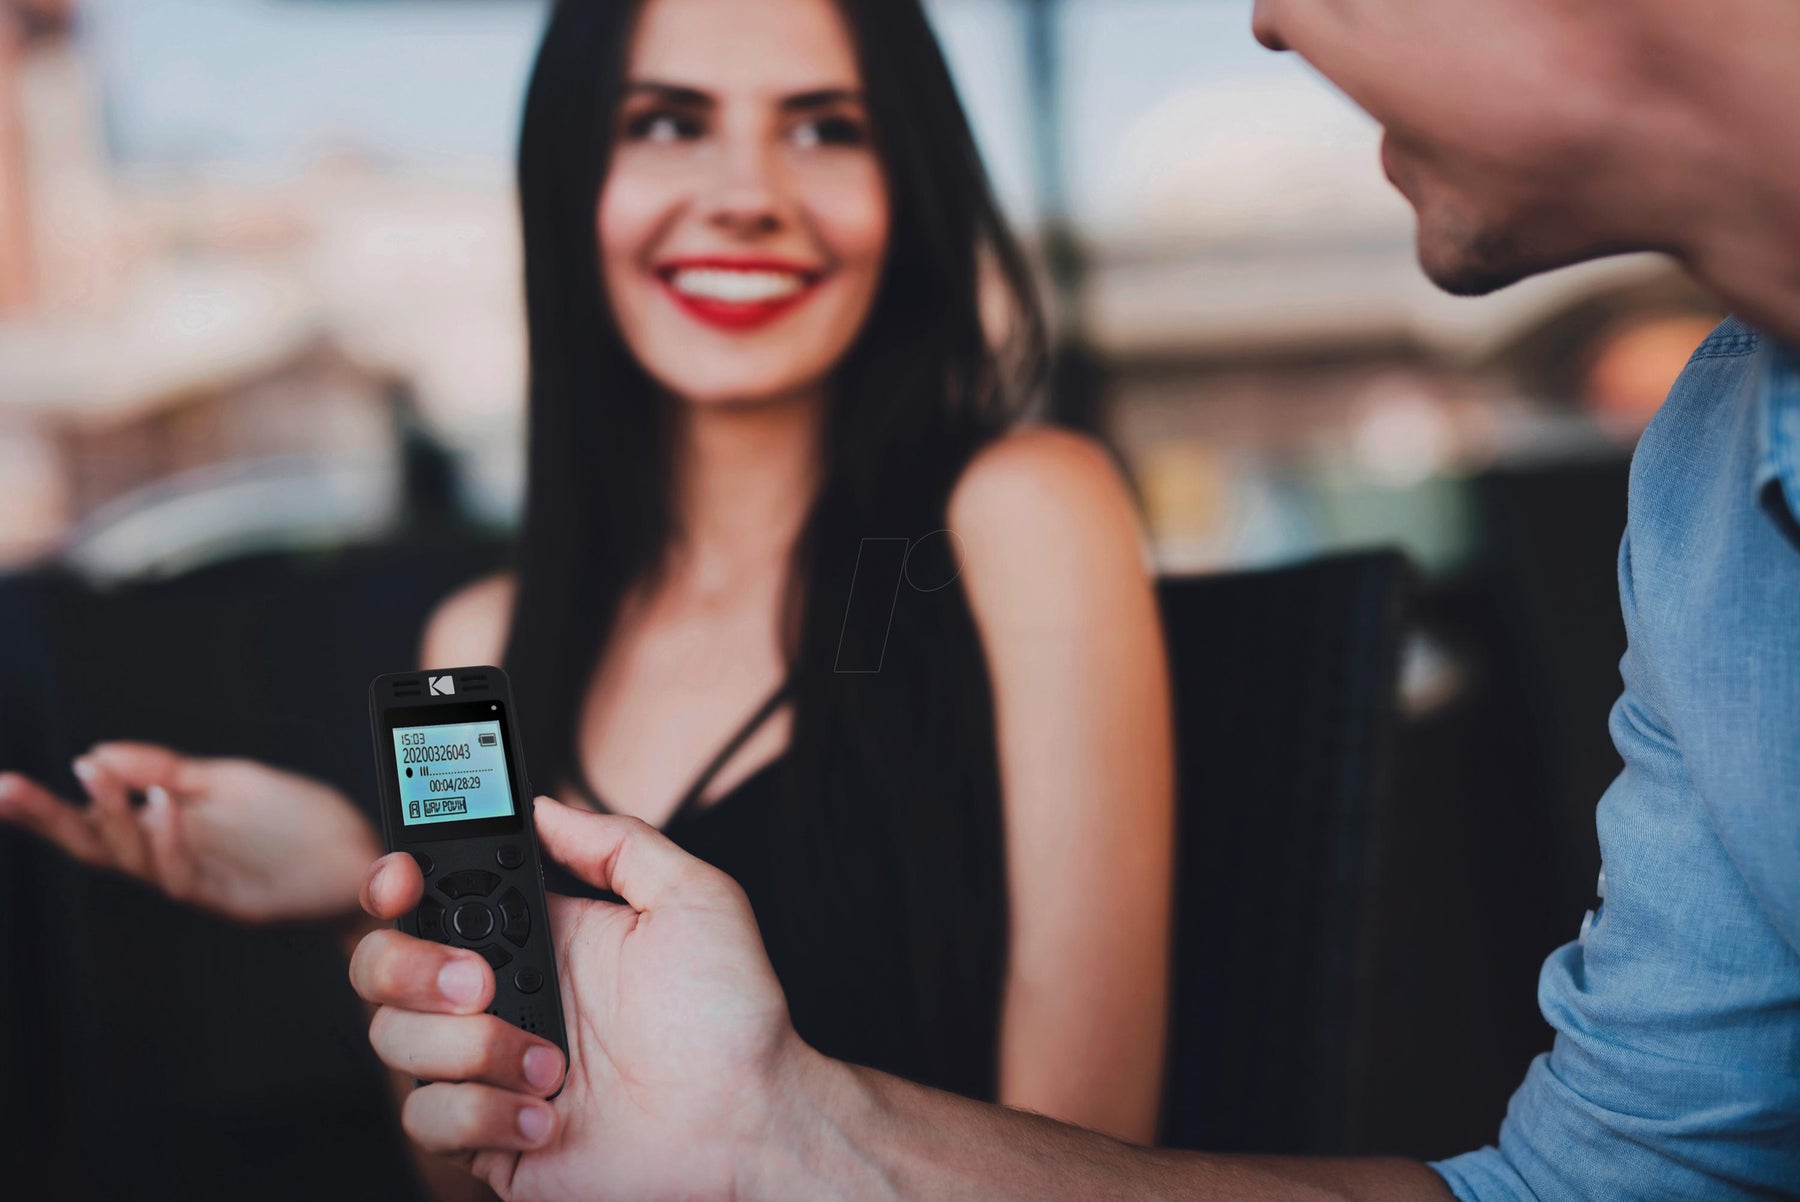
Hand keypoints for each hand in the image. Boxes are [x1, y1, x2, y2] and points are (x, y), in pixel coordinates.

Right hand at [0, 744, 380, 923]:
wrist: (357, 863)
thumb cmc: (295, 822)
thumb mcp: (227, 780)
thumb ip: (164, 768)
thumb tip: (98, 753)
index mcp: (165, 825)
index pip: (94, 814)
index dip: (46, 804)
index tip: (3, 784)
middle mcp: (171, 853)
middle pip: (94, 842)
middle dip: (48, 817)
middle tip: (6, 793)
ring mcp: (196, 875)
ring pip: (133, 857)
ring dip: (111, 816)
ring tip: (95, 777)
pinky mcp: (227, 896)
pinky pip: (184, 871)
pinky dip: (169, 837)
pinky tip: (160, 807)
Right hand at [348, 796, 803, 1201]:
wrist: (747, 1123)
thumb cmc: (731, 1017)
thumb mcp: (693, 899)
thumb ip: (618, 842)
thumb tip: (546, 807)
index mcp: (537, 938)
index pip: (430, 897)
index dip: (394, 882)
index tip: (401, 880)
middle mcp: (500, 998)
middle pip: (381, 964)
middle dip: (410, 967)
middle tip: (480, 983)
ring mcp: (487, 1069)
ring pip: (394, 1040)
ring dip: (471, 1049)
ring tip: (552, 1064)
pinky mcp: (487, 1137)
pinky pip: (428, 1118)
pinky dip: (485, 1115)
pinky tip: (548, 1114)